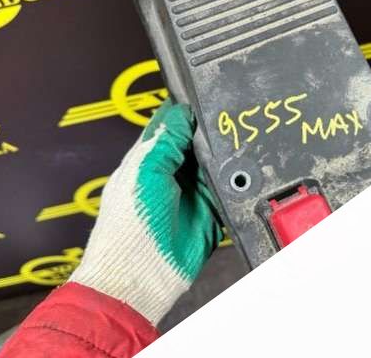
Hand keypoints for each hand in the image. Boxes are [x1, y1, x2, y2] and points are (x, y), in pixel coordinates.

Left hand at [70, 99, 222, 323]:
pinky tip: (243, 172)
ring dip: (225, 156)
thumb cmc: (128, 224)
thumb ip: (166, 139)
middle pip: (198, 141)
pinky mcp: (211, 211)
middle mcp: (171, 171)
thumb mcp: (145, 168)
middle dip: (211, 132)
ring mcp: (192, 192)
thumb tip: (182, 112)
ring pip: (216, 163)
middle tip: (229, 119)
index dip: (186, 110)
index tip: (206, 98)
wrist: (141, 273)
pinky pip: (228, 190)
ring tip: (237, 143)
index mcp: (149, 157)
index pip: (171, 123)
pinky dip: (236, 182)